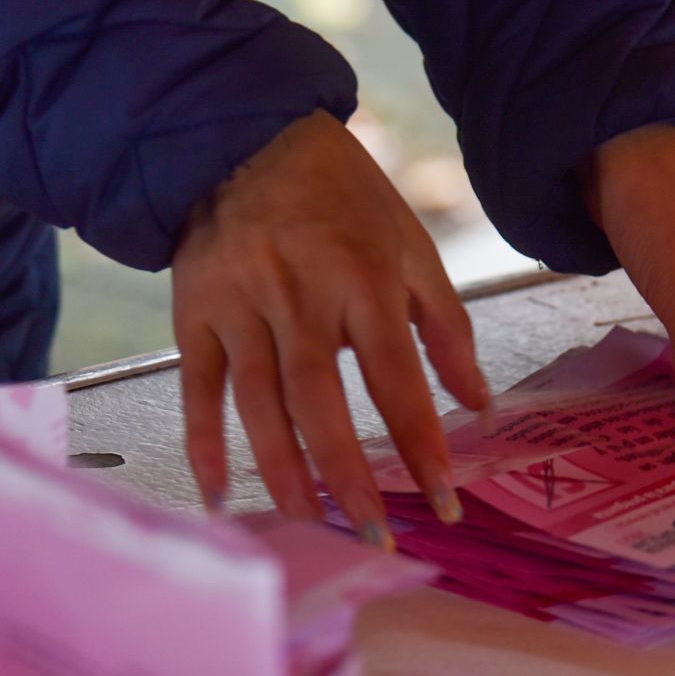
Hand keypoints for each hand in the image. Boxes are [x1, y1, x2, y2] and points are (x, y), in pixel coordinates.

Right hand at [172, 111, 489, 543]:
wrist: (246, 138)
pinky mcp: (195, 315)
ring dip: (284, 471)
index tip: (442, 501)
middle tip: (372, 537)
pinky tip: (221, 494)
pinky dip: (204, 444)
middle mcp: (299, 295)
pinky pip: (199, 389)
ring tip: (310, 527)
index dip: (419, 441)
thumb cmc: (342, 199)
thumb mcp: (409, 245)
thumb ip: (446, 326)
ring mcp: (241, 307)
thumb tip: (479, 405)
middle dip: (348, 475)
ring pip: (260, 403)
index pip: (396, 376)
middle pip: (321, 399)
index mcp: (362, 277)